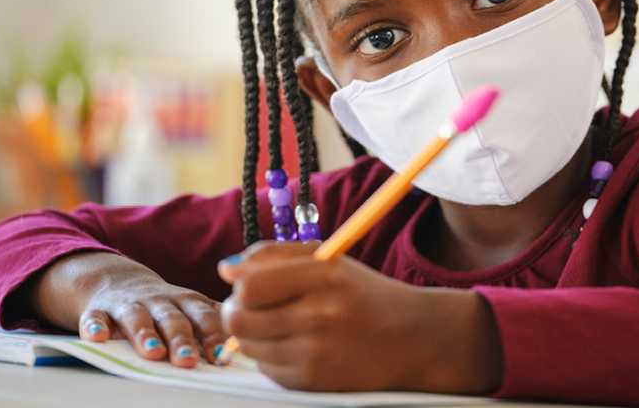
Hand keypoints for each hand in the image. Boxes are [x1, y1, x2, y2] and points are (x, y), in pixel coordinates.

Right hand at [27, 251, 227, 367]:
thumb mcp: (192, 308)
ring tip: (152, 352)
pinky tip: (98, 338)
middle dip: (181, 340)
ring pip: (137, 318)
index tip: (221, 357)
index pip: (205, 317)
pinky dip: (96, 327)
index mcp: (188, 302)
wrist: (117, 281)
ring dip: (144, 334)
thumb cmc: (164, 304)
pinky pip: (96, 318)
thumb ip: (216, 322)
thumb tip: (252, 343)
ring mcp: (129, 305)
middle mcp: (160, 302)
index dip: (213, 335)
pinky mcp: (100, 310)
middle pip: (173, 319)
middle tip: (188, 362)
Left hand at [217, 241, 502, 393]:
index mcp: (325, 276)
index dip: (239, 285)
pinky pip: (266, 369)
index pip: (250, 285)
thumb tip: (224, 270)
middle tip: (253, 306)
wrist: (413, 339)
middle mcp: (321, 316)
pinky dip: (272, 356)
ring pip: (248, 347)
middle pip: (239, 320)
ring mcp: (317, 354)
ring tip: (280, 323)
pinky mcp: (314, 383)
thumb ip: (272, 255)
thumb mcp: (327, 260)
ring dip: (253, 335)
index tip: (247, 284)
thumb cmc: (364, 294)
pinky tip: (297, 345)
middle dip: (236, 311)